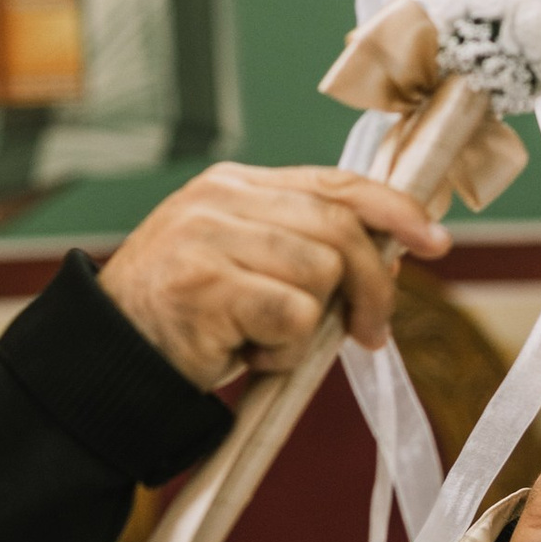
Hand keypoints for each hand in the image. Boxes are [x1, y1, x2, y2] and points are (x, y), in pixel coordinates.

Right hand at [99, 162, 447, 393]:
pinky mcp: (209, 287)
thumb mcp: (240, 263)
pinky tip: (246, 355)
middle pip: (339, 228)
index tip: (433, 238)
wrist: (107, 360)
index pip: (334, 181)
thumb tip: (386, 256)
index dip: (393, 208)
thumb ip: (300, 244)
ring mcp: (211, 240)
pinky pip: (295, 318)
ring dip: (308, 328)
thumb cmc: (184, 319)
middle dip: (371, 286)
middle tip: (371, 333)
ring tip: (262, 341)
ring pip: (320, 274)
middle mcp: (221, 200)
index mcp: (234, 185)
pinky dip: (283, 351)